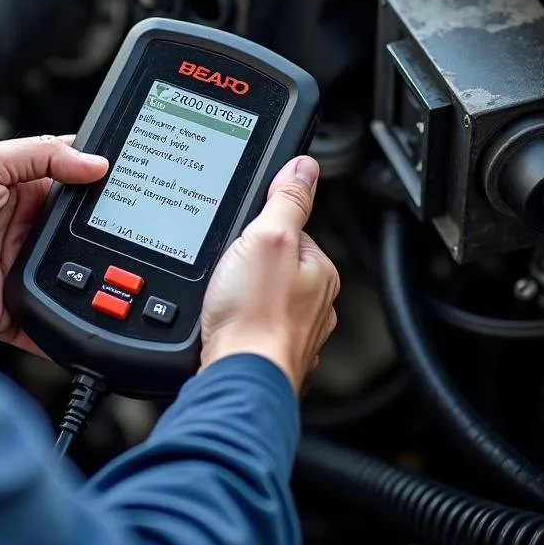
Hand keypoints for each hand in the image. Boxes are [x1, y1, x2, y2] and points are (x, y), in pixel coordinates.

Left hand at [0, 136, 108, 353]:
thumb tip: (93, 161)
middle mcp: (18, 226)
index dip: (95, 181)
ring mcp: (15, 267)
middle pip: (74, 230)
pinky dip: (64, 323)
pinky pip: (46, 318)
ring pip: (68, 275)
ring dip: (87, 278)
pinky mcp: (9, 307)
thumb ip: (39, 154)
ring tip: (113, 279)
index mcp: (15, 187)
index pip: (67, 180)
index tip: (128, 183)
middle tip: (129, 234)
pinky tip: (82, 320)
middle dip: (98, 234)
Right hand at [200, 156, 338, 392]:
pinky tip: (226, 321)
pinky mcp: (270, 352)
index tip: (239, 235)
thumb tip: (304, 167)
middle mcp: (315, 302)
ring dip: (244, 294)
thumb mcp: (268, 238)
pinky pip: (253, 323)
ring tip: (224, 297)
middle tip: (226, 269)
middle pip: (275, 263)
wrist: (238, 377)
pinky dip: (239, 320)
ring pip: (265, 296)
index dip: (258, 227)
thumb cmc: (254, 315)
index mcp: (319, 270)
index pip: (289, 230)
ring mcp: (295, 331)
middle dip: (249, 262)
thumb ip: (287, 201)